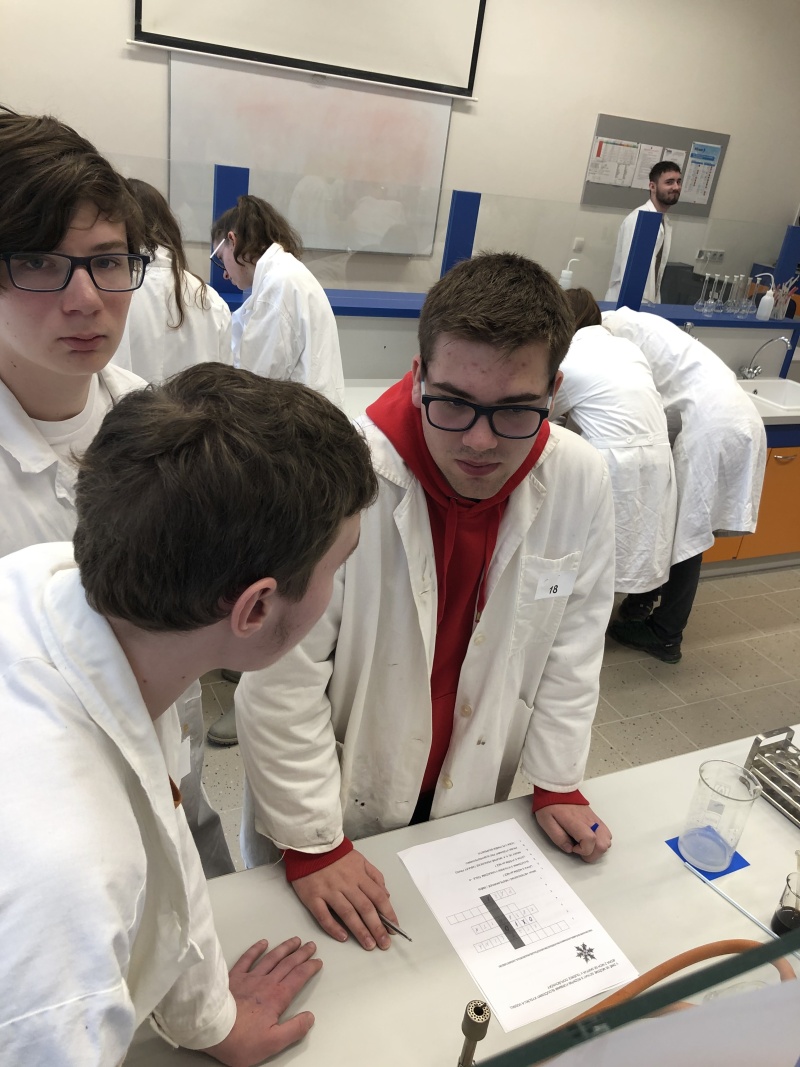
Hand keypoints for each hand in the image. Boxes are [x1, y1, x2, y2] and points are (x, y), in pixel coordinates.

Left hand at [203, 937, 321, 1066]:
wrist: (211, 1031)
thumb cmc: (240, 1041)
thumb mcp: (273, 1043)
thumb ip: (294, 1030)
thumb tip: (310, 1017)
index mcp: (276, 998)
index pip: (298, 977)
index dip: (310, 968)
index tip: (317, 961)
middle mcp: (265, 983)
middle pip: (288, 964)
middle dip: (301, 954)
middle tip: (311, 946)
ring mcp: (249, 978)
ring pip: (271, 958)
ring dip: (284, 948)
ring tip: (294, 940)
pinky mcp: (234, 978)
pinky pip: (247, 959)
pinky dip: (256, 949)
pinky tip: (263, 943)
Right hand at [291, 849, 396, 950]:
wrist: (310, 846)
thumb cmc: (336, 855)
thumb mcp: (360, 859)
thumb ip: (374, 876)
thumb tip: (386, 895)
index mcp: (359, 875)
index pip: (378, 897)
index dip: (388, 913)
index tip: (394, 928)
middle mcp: (346, 884)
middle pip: (365, 908)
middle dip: (377, 928)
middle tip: (384, 944)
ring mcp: (329, 891)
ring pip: (347, 913)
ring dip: (360, 931)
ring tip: (369, 945)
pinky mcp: (313, 897)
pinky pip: (324, 915)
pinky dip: (333, 927)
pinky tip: (343, 937)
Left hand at [535, 805, 610, 862]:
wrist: (557, 789)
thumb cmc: (550, 805)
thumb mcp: (547, 822)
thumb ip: (558, 837)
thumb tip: (569, 849)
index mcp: (576, 822)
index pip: (590, 841)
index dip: (583, 851)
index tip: (572, 848)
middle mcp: (590, 821)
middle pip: (603, 844)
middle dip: (592, 854)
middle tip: (579, 850)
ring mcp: (595, 819)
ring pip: (607, 840)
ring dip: (597, 847)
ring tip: (583, 845)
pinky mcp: (596, 818)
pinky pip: (606, 832)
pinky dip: (600, 840)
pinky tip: (588, 839)